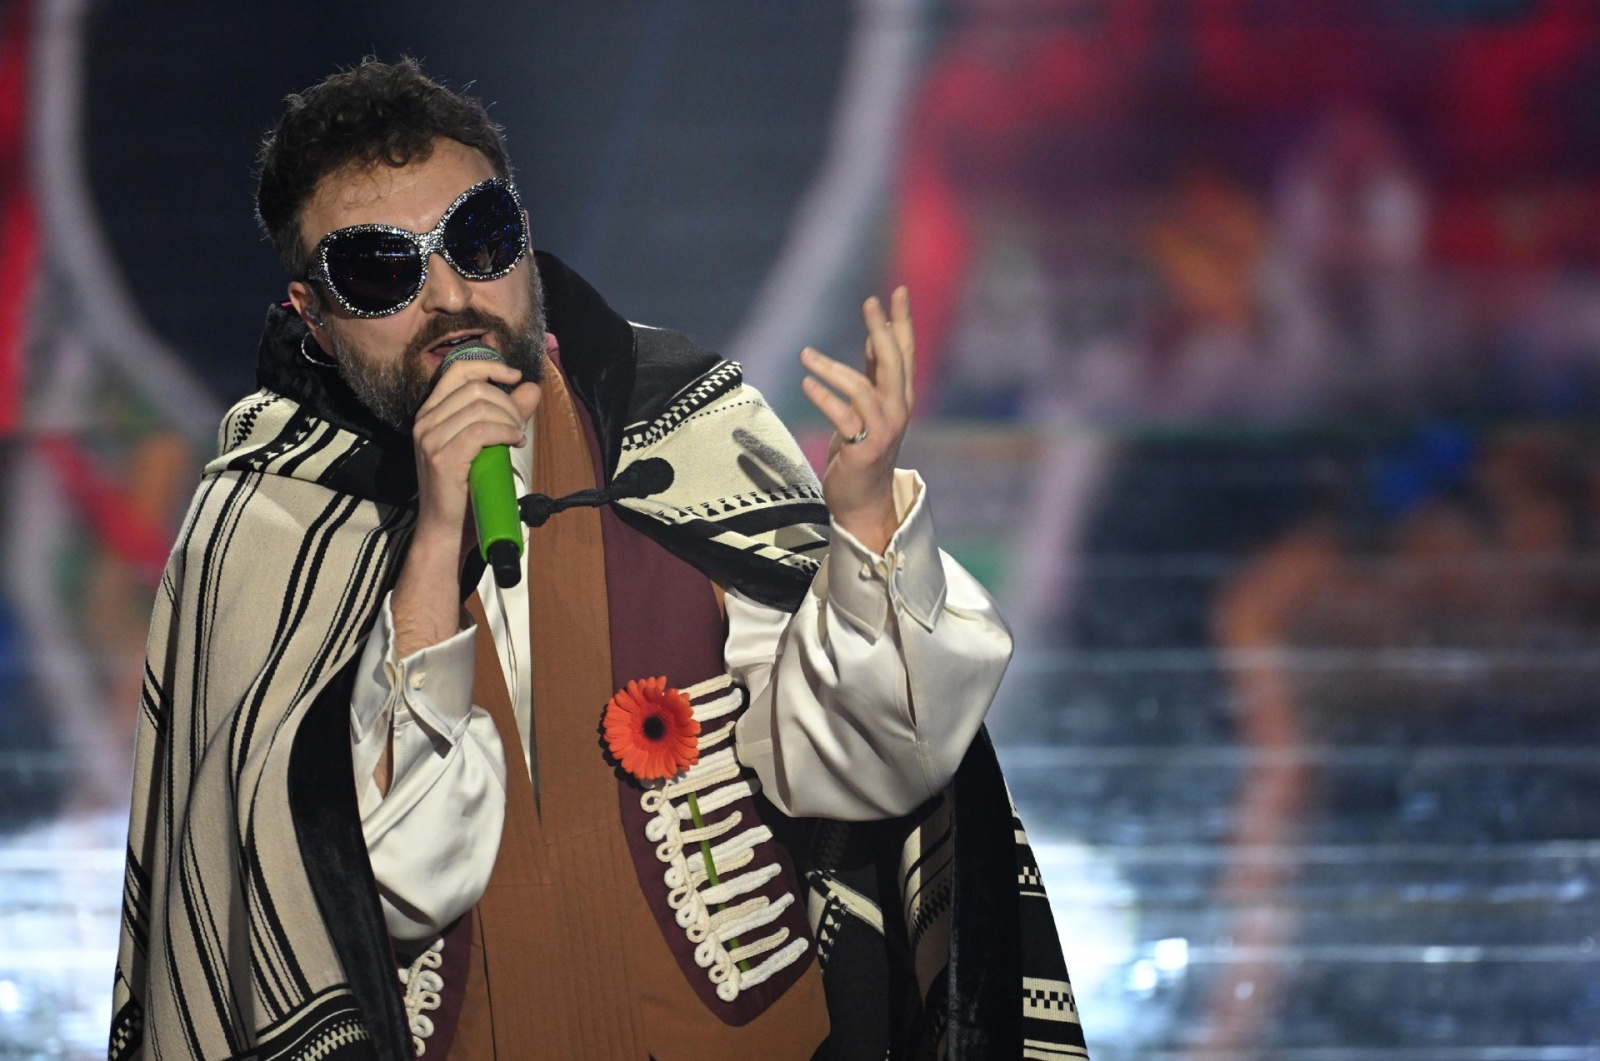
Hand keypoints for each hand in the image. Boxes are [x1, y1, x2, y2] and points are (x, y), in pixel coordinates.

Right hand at [410, 357, 539, 545]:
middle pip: (475, 388)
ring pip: (480, 407)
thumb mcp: (487, 445)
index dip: (490, 366)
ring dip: (509, 419)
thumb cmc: (466, 489)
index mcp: (430, 412)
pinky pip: (481, 431)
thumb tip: (532, 388)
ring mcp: (430, 438)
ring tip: (517, 437)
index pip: (458, 369)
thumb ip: (507, 415)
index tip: (515, 376)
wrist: (446, 530)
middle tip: (519, 426)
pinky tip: (513, 442)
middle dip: (507, 402)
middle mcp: (425, 420)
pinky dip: (504, 432)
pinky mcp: (442, 457)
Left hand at [800, 287, 914, 554]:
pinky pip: (842, 417)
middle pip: (893, 363)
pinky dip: (824, 398)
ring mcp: (884, 430)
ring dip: (832, 369)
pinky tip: (807, 384)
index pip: (905, 353)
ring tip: (805, 356)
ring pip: (863, 388)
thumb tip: (874, 337)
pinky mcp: (863, 448)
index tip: (898, 291)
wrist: (864, 502)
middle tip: (870, 302)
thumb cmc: (862, 450)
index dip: (902, 321)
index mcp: (900, 398)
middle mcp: (898, 410)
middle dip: (881, 330)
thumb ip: (873, 374)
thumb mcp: (869, 408)